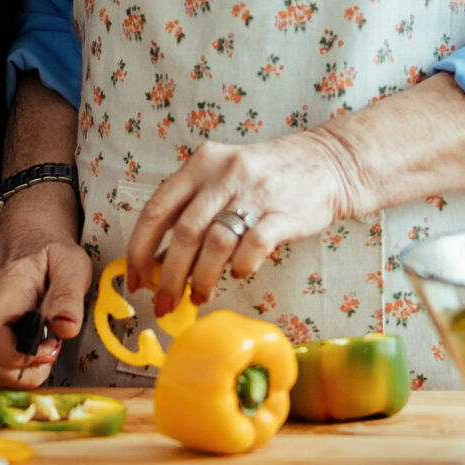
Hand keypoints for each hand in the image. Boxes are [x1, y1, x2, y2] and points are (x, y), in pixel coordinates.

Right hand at [0, 237, 91, 388]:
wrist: (31, 256)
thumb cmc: (51, 262)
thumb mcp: (70, 267)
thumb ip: (68, 297)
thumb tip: (66, 327)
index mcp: (1, 293)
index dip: (21, 353)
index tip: (50, 344)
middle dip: (28, 371)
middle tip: (51, 348)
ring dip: (22, 375)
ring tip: (41, 349)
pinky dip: (13, 375)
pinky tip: (29, 355)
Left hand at [127, 130, 364, 315]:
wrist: (328, 163)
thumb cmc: (266, 177)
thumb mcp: (222, 181)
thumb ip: (192, 213)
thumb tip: (158, 263)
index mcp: (200, 164)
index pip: (157, 210)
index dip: (140, 249)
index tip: (136, 279)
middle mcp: (223, 174)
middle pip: (184, 233)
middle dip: (169, 276)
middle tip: (165, 302)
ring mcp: (255, 192)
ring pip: (215, 244)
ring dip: (203, 278)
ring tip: (201, 295)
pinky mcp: (284, 213)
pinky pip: (253, 247)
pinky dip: (241, 267)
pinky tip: (239, 273)